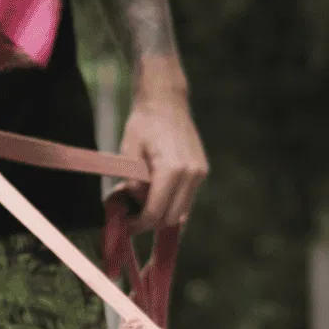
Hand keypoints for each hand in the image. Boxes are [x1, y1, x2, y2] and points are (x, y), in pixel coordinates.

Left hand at [118, 81, 208, 232]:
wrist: (166, 101)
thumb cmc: (143, 123)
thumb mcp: (128, 152)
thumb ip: (133, 183)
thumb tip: (137, 204)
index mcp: (172, 169)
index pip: (156, 211)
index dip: (140, 224)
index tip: (126, 226)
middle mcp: (191, 175)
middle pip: (172, 217)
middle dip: (151, 223)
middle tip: (133, 219)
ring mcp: (199, 174)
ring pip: (182, 211)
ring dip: (162, 214)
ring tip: (142, 205)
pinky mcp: (201, 172)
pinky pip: (186, 198)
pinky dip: (171, 202)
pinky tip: (155, 194)